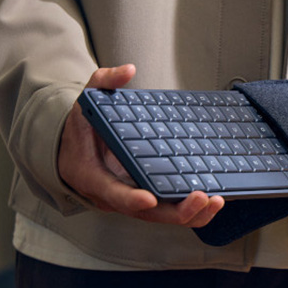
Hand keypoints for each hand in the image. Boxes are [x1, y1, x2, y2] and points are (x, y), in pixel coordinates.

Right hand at [58, 64, 224, 226]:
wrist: (70, 153)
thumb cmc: (80, 131)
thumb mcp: (85, 103)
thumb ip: (104, 84)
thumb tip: (127, 70)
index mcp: (93, 177)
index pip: (113, 193)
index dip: (130, 199)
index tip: (148, 199)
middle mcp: (115, 196)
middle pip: (147, 214)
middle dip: (176, 210)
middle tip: (202, 197)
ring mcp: (132, 200)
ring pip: (162, 217)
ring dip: (191, 214)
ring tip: (216, 202)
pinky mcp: (147, 199)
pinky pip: (169, 210)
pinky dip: (191, 211)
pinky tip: (214, 201)